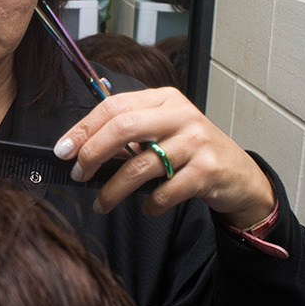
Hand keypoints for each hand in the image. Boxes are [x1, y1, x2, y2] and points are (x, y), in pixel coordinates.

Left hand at [54, 87, 275, 227]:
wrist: (240, 175)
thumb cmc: (194, 151)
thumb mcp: (164, 130)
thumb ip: (130, 132)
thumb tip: (82, 149)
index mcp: (164, 99)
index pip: (113, 106)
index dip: (84, 129)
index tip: (64, 150)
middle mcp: (180, 115)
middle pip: (123, 128)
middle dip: (92, 153)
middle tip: (79, 174)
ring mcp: (195, 141)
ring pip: (140, 165)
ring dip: (113, 190)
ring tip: (102, 203)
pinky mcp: (207, 170)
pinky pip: (165, 192)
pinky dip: (150, 204)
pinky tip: (148, 206)